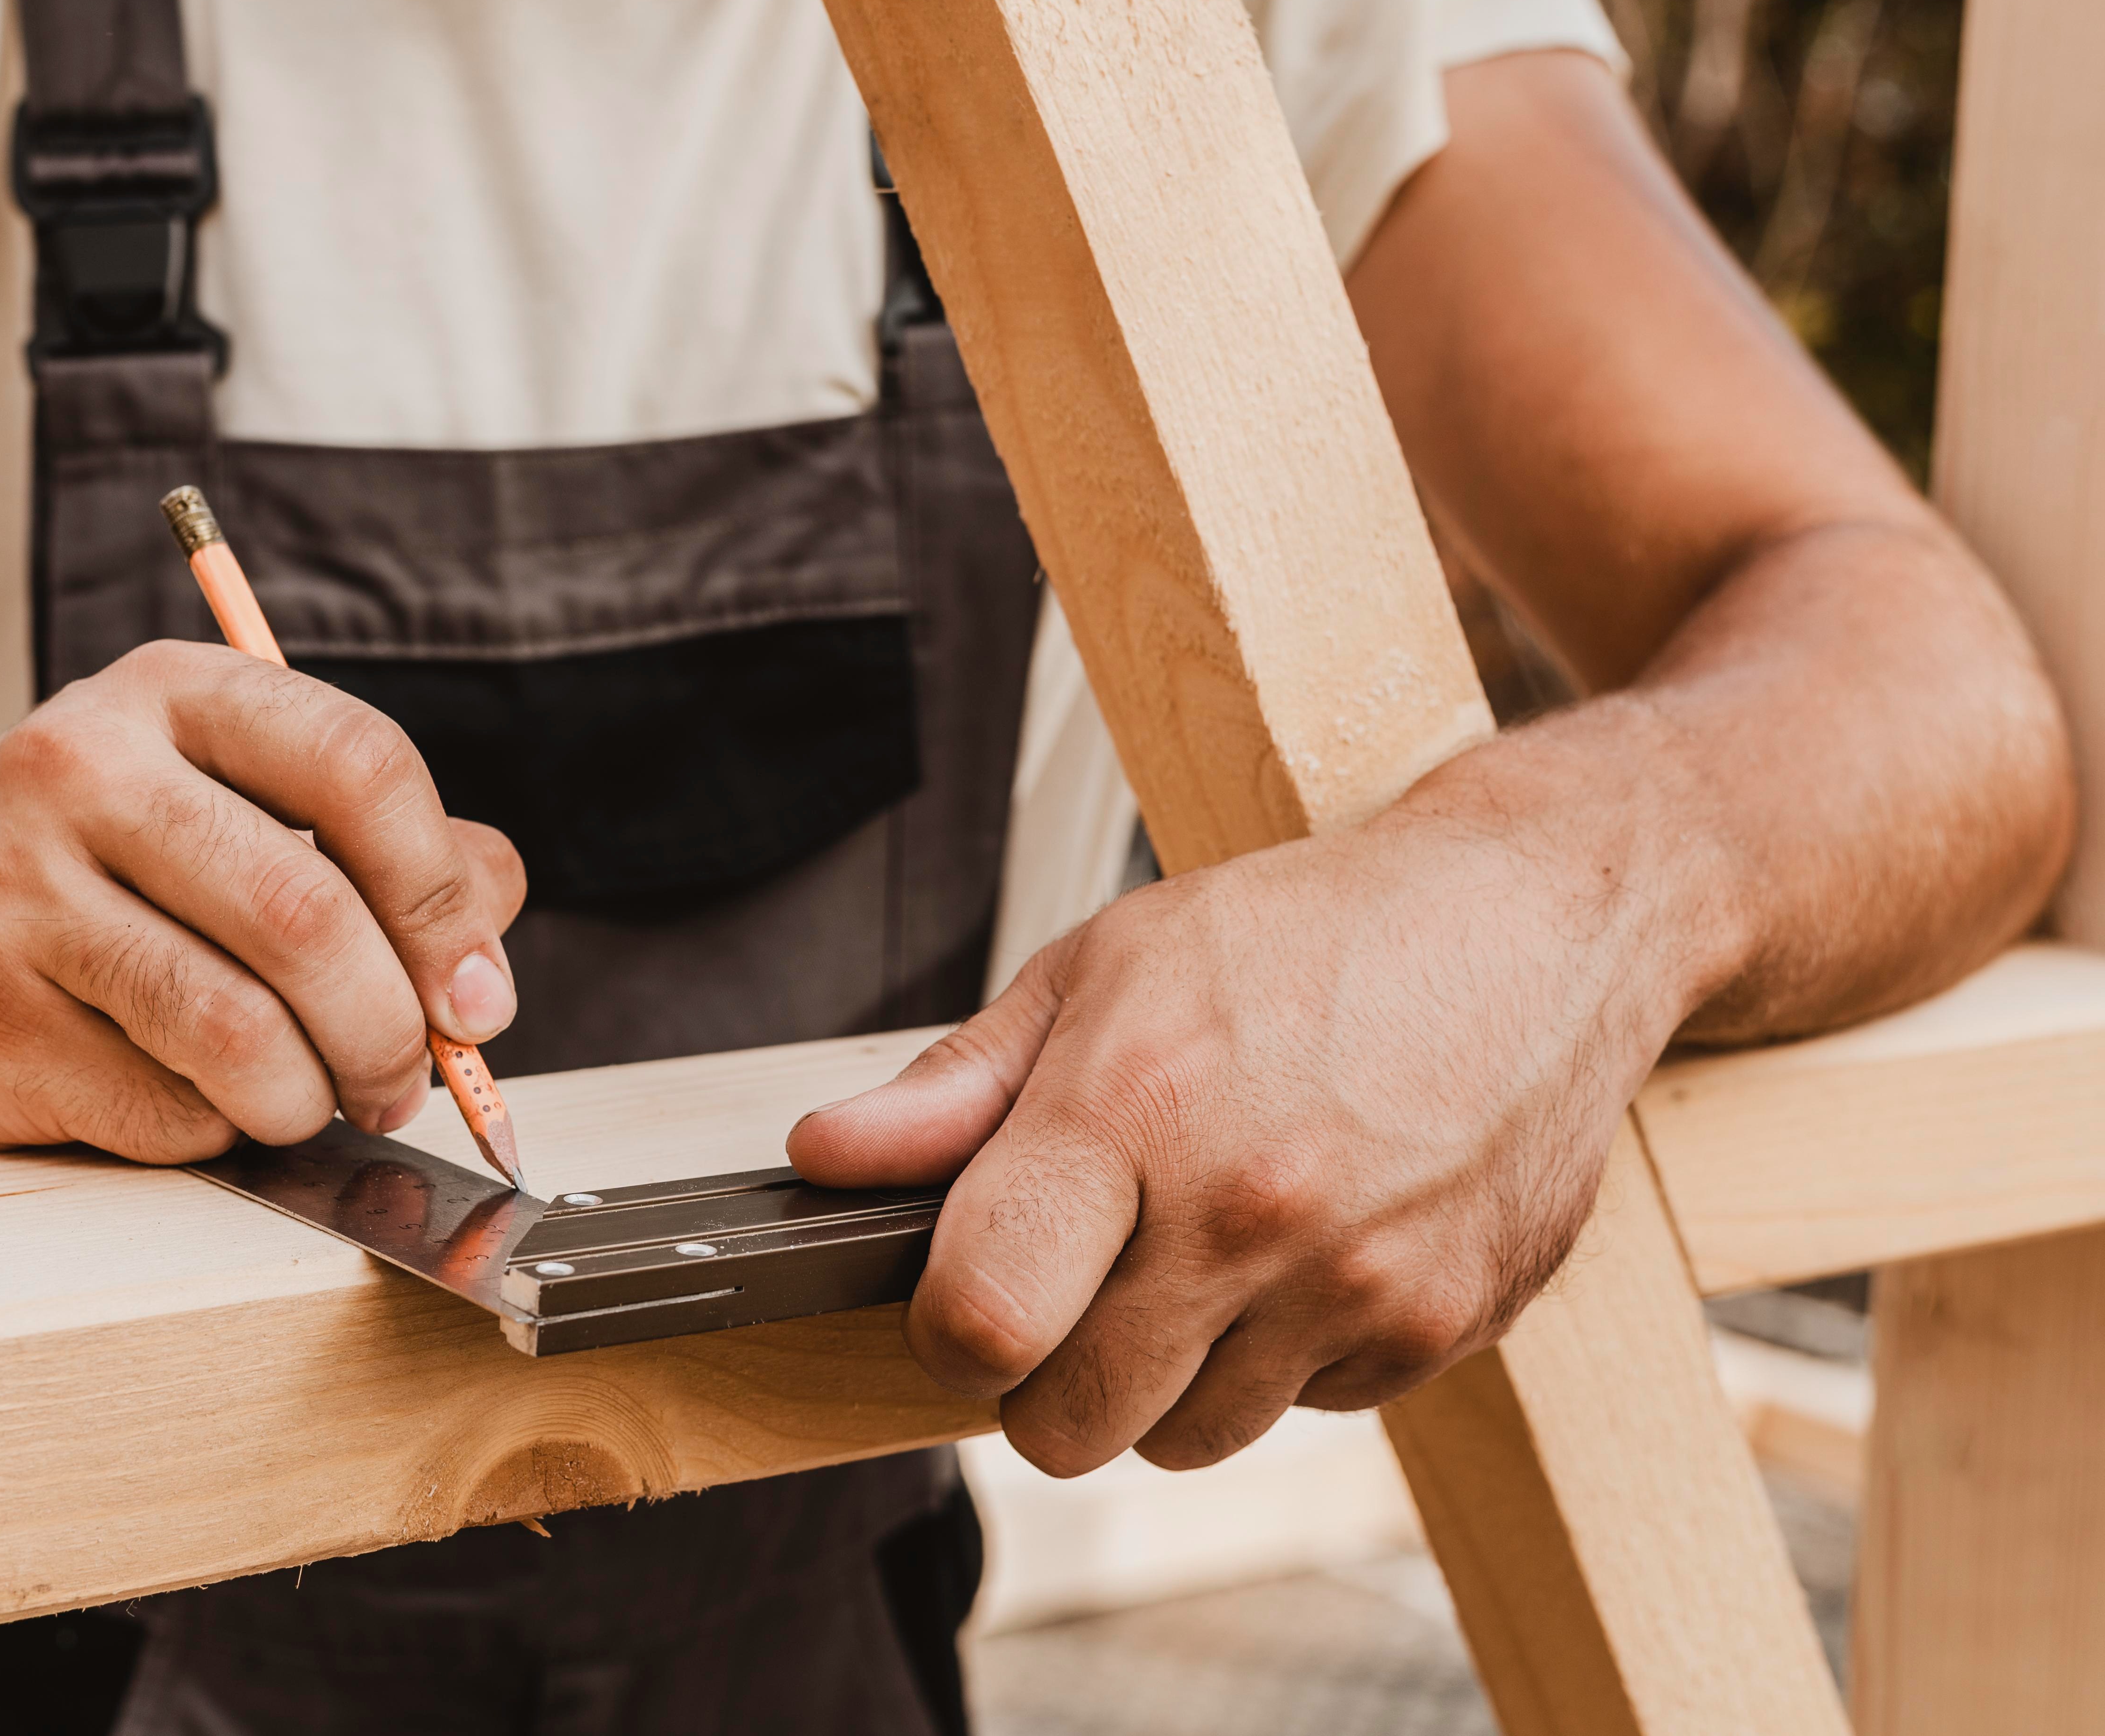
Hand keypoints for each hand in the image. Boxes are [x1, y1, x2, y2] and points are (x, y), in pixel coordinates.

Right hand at [0, 641, 525, 1162]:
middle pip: (307, 912)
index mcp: (171, 696)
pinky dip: (214, 1131)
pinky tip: (187, 1100)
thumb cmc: (94, 879)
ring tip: (308, 1101)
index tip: (475, 992)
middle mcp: (81, 769)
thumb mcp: (232, 811)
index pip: (359, 764)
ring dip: (310, 1098)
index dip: (441, 895)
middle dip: (390, 1029)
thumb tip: (487, 940)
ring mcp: (15, 894)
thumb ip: (387, 854)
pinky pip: (165, 1109)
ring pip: (239, 1029)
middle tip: (404, 1080)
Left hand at [788, 793, 1718, 1474]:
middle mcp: (1243, 1209)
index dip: (950, 1335)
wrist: (1535, 921)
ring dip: (1171, 1377)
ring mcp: (1353, 1281)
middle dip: (1050, 1377)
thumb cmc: (1304, 934)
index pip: (981, 1323)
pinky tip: (1312, 1247)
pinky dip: (1291, 1358)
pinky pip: (1309, 1412)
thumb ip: (953, 1087)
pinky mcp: (1442, 1325)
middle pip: (1070, 1426)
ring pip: (1187, 1439)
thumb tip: (825, 1157)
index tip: (968, 1297)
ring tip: (1207, 1252)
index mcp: (1132, 1107)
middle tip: (1084, 1285)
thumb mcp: (1102, 967)